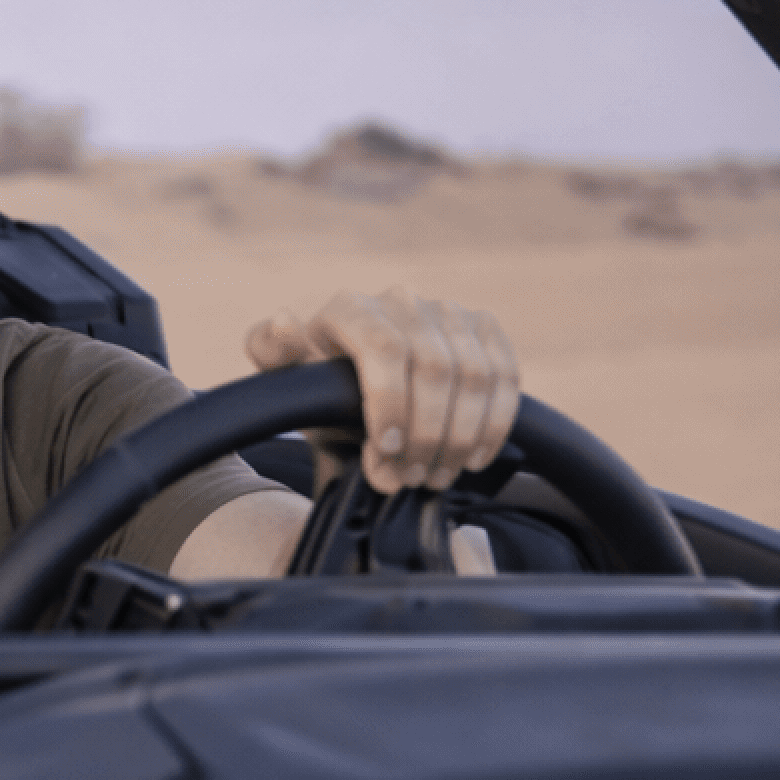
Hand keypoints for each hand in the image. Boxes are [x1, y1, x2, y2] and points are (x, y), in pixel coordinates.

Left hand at [245, 288, 519, 493]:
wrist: (351, 396)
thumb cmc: (314, 391)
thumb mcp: (284, 381)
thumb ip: (274, 355)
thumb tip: (284, 322)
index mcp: (348, 307)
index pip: (384, 349)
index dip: (391, 403)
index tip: (386, 452)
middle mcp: (401, 301)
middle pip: (436, 368)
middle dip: (426, 435)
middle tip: (409, 479)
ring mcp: (446, 311)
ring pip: (476, 374)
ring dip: (459, 436)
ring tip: (434, 477)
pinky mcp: (483, 328)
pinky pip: (505, 374)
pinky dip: (495, 422)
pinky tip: (473, 457)